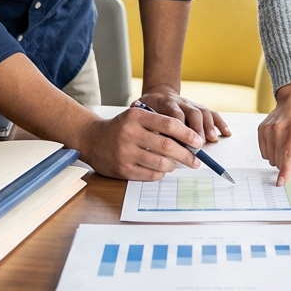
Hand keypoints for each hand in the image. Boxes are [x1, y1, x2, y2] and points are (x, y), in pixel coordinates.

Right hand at [77, 107, 204, 180]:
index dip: (187, 134)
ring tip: (175, 164)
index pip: (169, 124)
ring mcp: (125, 152)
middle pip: (167, 146)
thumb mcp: (137, 117)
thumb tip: (189, 139)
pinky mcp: (123, 169)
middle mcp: (130, 133)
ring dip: (173, 165)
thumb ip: (159, 123)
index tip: (198, 142)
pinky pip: (150, 174)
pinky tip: (161, 169)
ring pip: (160, 163)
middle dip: (186, 155)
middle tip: (196, 161)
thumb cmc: (121, 128)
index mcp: (136, 116)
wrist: (92, 139)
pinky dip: (160, 173)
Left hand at [138, 83, 230, 142]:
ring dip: (209, 126)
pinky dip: (220, 123)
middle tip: (199, 145)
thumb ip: (144, 122)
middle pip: (192, 113)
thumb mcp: (140, 111)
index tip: (181, 142)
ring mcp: (192, 104)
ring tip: (212, 139)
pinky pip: (212, 113)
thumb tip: (150, 138)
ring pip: (203, 112)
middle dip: (197, 129)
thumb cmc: (148, 107)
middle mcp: (181, 102)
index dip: (180, 128)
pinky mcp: (199, 107)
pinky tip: (226, 133)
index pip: (175, 115)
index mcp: (165, 103)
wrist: (159, 93)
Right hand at [257, 81, 290, 186]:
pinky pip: (264, 152)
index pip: (288, 155)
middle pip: (279, 160)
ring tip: (287, 142)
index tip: (280, 182)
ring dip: (279, 157)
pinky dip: (272, 151)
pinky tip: (279, 141)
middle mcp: (278, 129)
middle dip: (287, 162)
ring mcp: (267, 129)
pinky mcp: (261, 130)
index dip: (285, 171)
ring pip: (270, 158)